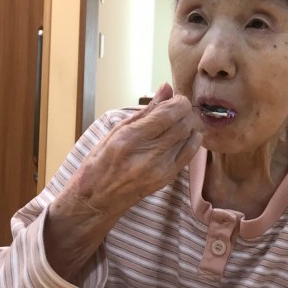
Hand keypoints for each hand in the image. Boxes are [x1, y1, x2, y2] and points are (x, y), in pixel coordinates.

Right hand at [62, 83, 201, 216]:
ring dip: (188, 125)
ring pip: (190, 137)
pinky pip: (190, 154)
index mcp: (130, 138)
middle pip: (183, 124)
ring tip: (177, 123)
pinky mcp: (168, 178)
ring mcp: (160, 169)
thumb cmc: (100, 163)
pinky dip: (190, 141)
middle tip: (177, 109)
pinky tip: (180, 138)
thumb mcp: (115, 131)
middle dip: (184, 111)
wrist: (97, 200)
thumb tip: (166, 87)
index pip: (169, 113)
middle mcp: (148, 154)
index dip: (178, 101)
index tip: (175, 98)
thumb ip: (146, 110)